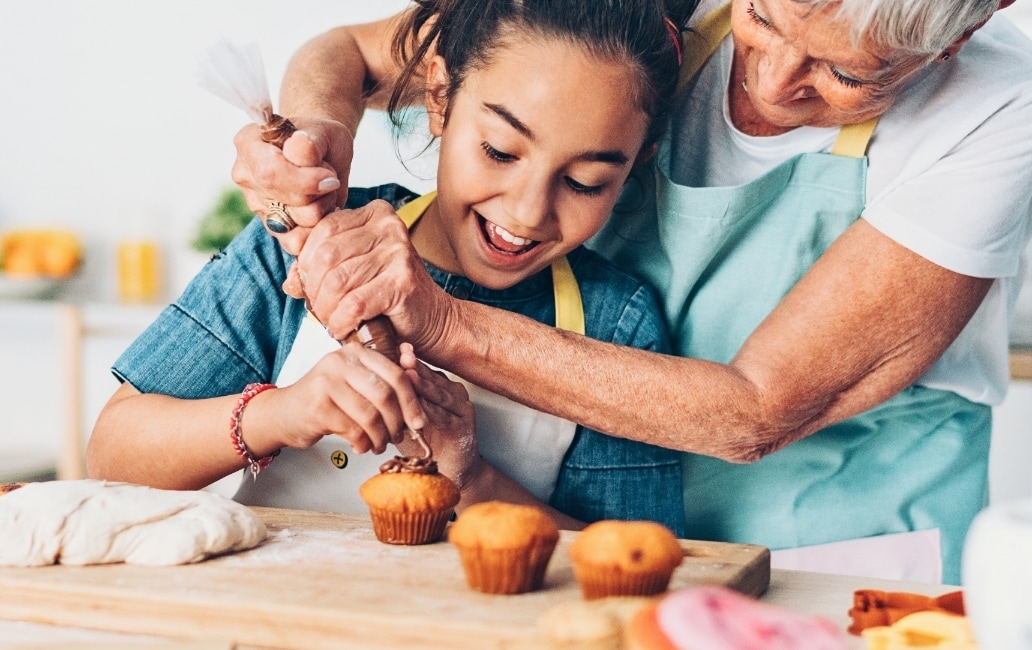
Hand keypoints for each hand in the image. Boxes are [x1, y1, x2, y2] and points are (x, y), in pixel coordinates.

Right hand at [230, 117, 353, 256]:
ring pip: (294, 222)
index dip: (306, 180)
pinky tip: (321, 209)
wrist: (324, 154)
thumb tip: (297, 150)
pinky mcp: (272, 227)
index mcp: (248, 143)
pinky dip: (316, 229)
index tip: (331, 176)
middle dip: (318, 193)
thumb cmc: (320, 139)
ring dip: (321, 208)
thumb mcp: (322, 132)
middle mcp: (246, 175)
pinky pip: (295, 241)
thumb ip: (310, 142)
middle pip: (284, 200)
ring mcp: (256, 203)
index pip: (269, 172)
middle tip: (328, 177)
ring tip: (323, 190)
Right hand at [261, 341, 424, 454]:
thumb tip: (419, 388)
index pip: (395, 374)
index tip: (418, 421)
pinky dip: (363, 443)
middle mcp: (340, 362)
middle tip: (398, 437)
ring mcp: (326, 382)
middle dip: (398, 422)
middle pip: (385, 394)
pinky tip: (361, 446)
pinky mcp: (317, 406)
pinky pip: (354, 430)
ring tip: (379, 444)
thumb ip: (383, 383)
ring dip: (380, 437)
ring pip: (371, 415)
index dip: (412, 401)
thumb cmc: (324, 400)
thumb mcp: (355, 384)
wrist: (282, 414)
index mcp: (355, 352)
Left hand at [296, 201, 454, 351]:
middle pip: (326, 255)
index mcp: (375, 214)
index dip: (307, 263)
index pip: (322, 230)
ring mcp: (398, 252)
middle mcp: (389, 226)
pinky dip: (341, 322)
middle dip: (314, 288)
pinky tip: (344, 329)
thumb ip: (321, 269)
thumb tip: (290, 281)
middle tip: (320, 309)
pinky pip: (354, 303)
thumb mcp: (353, 273)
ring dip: (326, 309)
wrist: (434, 321)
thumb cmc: (390, 297)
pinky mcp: (402, 282)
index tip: (310, 286)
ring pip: (337, 281)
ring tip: (332, 321)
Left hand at [394, 344, 478, 487]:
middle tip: (401, 354)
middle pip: (430, 377)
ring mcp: (461, 408)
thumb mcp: (406, 417)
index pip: (421, 369)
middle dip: (413, 367)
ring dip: (423, 385)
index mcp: (439, 386)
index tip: (392, 347)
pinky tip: (419, 406)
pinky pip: (444, 416)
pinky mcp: (465, 425)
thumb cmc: (427, 441)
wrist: (452, 468)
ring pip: (438, 393)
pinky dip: (431, 410)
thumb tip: (367, 383)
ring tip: (407, 375)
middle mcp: (452, 392)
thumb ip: (394, 400)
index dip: (406, 360)